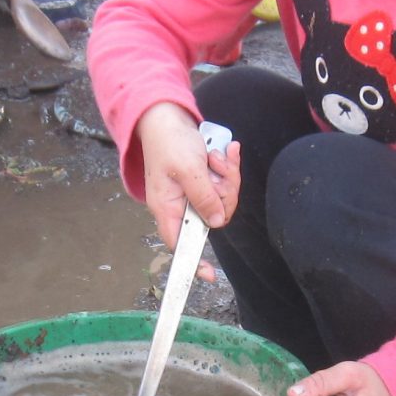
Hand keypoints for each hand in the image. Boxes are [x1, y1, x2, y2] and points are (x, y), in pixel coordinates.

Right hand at [135, 103, 239, 280]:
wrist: (167, 119)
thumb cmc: (169, 142)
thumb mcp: (188, 169)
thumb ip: (203, 196)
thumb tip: (216, 223)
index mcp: (168, 208)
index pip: (180, 245)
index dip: (194, 262)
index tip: (210, 276)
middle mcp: (181, 206)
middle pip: (214, 218)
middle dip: (225, 192)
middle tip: (219, 168)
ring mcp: (195, 194)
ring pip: (223, 200)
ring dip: (227, 175)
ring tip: (216, 155)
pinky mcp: (205, 183)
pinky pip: (225, 184)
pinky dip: (227, 167)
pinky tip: (224, 152)